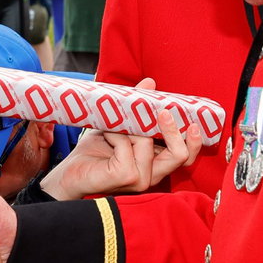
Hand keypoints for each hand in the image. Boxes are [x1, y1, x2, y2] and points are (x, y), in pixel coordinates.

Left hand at [42, 79, 202, 199]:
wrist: (67, 174)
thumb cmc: (93, 153)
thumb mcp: (118, 125)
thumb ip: (136, 108)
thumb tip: (150, 83)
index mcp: (156, 164)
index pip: (186, 155)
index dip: (195, 139)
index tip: (193, 117)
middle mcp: (152, 175)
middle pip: (181, 155)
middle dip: (174, 130)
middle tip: (162, 110)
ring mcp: (141, 179)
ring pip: (149, 143)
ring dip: (129, 127)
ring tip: (113, 124)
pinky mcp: (126, 176)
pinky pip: (128, 144)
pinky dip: (115, 133)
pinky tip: (104, 135)